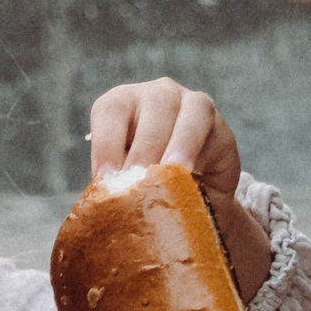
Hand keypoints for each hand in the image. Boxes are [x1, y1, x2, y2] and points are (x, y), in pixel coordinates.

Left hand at [87, 78, 273, 300]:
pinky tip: (187, 175)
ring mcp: (190, 103)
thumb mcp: (125, 184)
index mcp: (120, 105)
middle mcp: (155, 95)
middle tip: (138, 186)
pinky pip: (208, 128)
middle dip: (143, 150)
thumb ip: (111, 188)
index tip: (105, 179)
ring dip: (175, 147)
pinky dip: (195, 150)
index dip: (106, 144)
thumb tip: (92, 215)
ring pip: (184, 113)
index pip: (110, 112)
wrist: (192, 201)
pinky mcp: (218, 123)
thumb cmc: (146, 189)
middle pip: (151, 109)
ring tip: (168, 178)